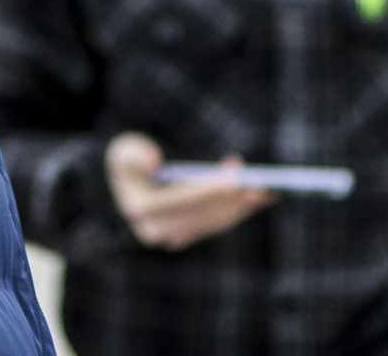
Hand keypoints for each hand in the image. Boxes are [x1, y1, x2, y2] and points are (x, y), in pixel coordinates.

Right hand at [104, 132, 275, 251]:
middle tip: (255, 181)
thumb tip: (153, 161)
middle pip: (200, 214)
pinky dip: (239, 210)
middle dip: (230, 198)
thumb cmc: (131, 162)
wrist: (134, 183)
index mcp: (140, 208)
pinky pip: (218, 224)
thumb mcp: (123, 150)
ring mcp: (174, 236)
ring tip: (263, 187)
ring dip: (240, 206)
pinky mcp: (190, 236)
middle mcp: (156, 230)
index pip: (177, 202)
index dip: (205, 192)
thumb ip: (132, 153)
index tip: (231, 181)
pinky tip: (261, 197)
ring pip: (213, 222)